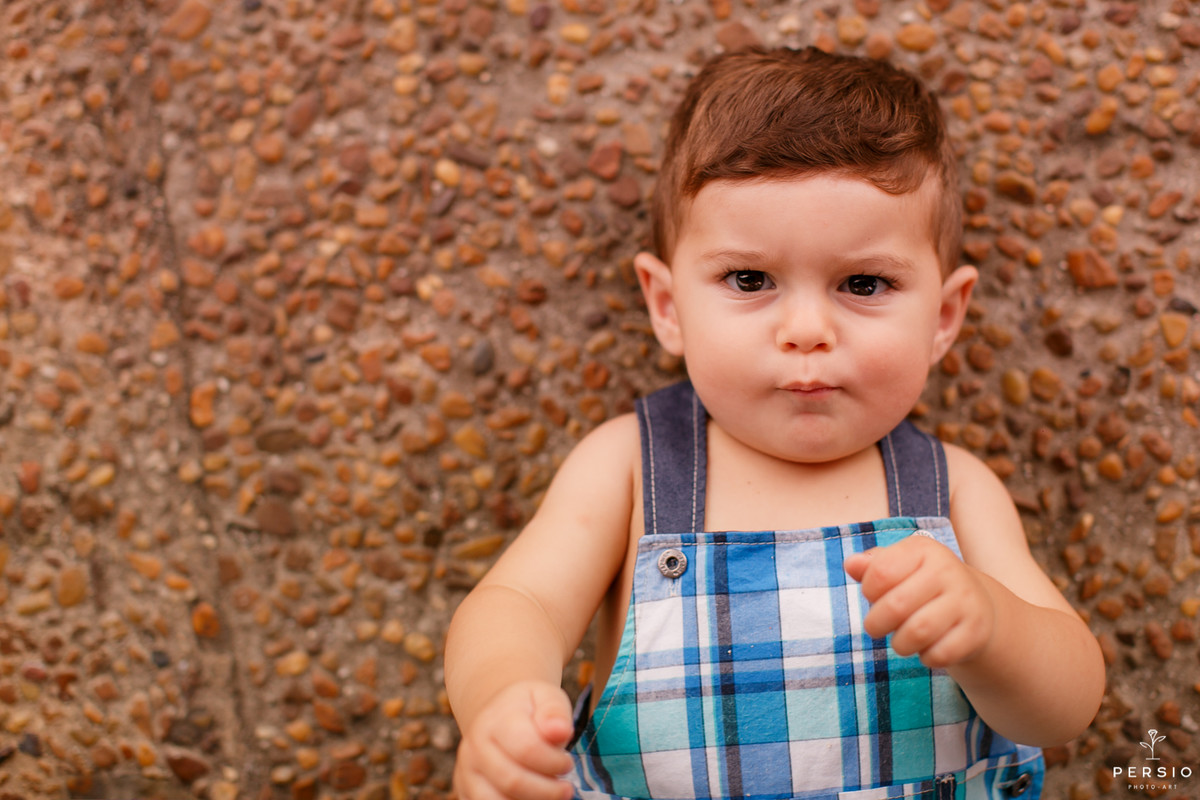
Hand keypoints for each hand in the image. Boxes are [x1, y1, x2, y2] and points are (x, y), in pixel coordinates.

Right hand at [454, 680, 574, 799]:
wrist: (498, 713)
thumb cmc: (529, 708)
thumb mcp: (546, 697)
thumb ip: (555, 712)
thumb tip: (561, 731)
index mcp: (495, 720)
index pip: (526, 749)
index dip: (554, 762)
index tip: (568, 763)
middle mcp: (475, 746)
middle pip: (512, 782)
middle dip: (547, 791)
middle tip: (565, 788)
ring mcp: (467, 770)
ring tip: (550, 794)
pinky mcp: (466, 790)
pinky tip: (532, 797)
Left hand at [843, 535, 995, 668]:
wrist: (976, 604)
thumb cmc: (922, 585)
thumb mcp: (898, 567)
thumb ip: (871, 566)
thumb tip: (851, 564)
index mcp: (923, 549)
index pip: (880, 573)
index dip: (868, 592)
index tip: (874, 596)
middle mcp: (947, 570)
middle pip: (896, 606)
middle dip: (876, 624)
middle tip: (876, 628)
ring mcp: (965, 600)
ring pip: (918, 633)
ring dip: (900, 644)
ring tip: (901, 641)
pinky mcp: (977, 630)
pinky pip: (941, 654)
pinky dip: (927, 658)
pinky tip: (927, 650)